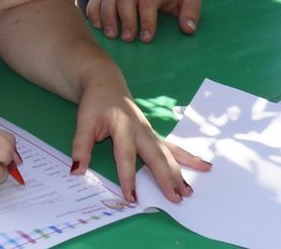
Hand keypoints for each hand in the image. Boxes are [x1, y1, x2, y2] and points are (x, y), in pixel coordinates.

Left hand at [68, 77, 208, 203]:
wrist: (106, 83)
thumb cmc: (95, 103)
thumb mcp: (83, 121)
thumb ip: (80, 146)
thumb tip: (77, 171)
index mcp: (123, 126)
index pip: (125, 155)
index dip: (128, 176)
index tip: (131, 197)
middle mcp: (141, 130)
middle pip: (155, 156)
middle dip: (166, 177)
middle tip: (175, 198)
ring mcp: (150, 132)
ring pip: (168, 153)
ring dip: (180, 172)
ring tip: (190, 190)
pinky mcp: (153, 135)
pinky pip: (172, 148)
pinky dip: (188, 158)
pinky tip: (204, 166)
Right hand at [84, 0, 200, 41]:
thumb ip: (192, 11)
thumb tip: (188, 28)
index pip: (148, 1)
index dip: (146, 20)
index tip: (147, 38)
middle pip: (125, 0)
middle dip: (125, 20)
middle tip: (128, 39)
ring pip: (108, 0)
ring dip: (107, 17)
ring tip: (112, 35)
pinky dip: (92, 10)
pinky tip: (96, 25)